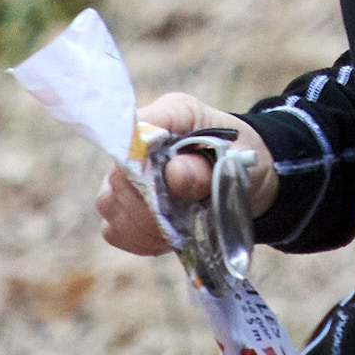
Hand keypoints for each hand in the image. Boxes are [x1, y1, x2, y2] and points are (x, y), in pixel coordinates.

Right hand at [94, 91, 276, 255]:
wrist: (245, 177)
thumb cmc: (238, 158)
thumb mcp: (235, 158)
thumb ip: (205, 166)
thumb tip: (175, 174)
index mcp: (169, 116)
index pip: (132, 135)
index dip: (142, 169)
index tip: (166, 195)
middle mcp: (137, 141)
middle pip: (117, 178)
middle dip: (149, 208)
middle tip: (180, 219)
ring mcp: (124, 173)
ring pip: (109, 204)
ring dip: (143, 227)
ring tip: (175, 229)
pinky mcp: (121, 205)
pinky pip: (114, 228)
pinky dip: (138, 239)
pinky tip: (164, 237)